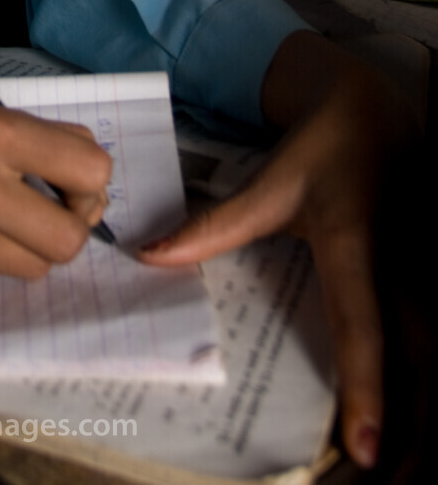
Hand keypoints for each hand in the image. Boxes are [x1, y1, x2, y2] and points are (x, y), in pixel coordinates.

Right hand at [0, 84, 111, 282]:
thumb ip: (42, 141)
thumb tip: (95, 184)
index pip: (89, 172)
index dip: (92, 182)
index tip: (75, 181)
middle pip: (68, 240)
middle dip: (71, 227)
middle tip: (51, 209)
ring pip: (35, 267)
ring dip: (31, 246)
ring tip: (2, 216)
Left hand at [137, 33, 416, 470]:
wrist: (375, 111)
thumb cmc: (320, 152)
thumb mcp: (266, 185)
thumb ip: (213, 227)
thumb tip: (149, 255)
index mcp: (353, 244)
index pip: (362, 325)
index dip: (367, 388)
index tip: (366, 449)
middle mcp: (401, 265)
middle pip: (422, 361)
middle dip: (412, 427)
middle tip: (385, 483)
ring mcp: (427, 272)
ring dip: (426, 417)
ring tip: (398, 472)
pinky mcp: (436, 279)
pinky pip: (437, 343)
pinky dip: (430, 391)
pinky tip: (413, 431)